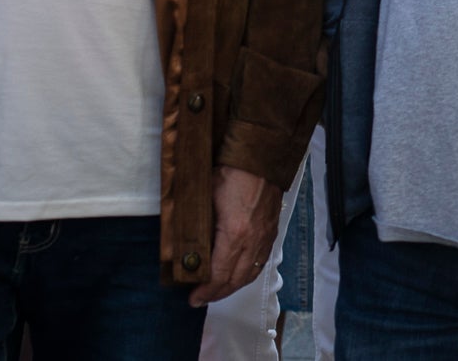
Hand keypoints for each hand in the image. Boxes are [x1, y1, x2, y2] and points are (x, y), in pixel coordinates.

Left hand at [189, 166, 279, 306]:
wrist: (261, 158)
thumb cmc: (230, 173)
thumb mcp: (206, 200)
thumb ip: (198, 228)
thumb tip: (186, 249)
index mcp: (235, 234)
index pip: (220, 275)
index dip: (206, 291)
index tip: (193, 298)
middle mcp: (253, 241)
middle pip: (235, 280)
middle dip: (217, 294)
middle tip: (201, 298)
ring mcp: (265, 237)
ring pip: (250, 273)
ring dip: (232, 286)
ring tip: (217, 290)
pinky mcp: (271, 231)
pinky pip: (260, 262)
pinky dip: (247, 274)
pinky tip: (238, 275)